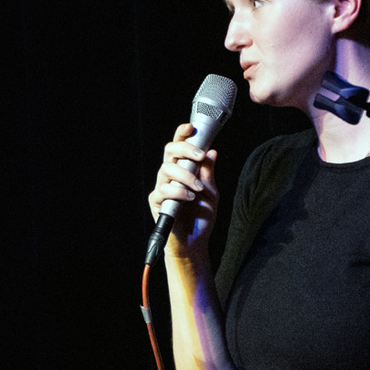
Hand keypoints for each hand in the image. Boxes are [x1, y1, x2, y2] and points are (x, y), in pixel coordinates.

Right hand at [148, 123, 219, 253]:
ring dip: (186, 176)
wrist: (194, 242)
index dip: (183, 134)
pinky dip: (178, 192)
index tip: (192, 127)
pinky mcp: (156, 201)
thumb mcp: (211, 191)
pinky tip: (189, 198)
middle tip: (200, 155)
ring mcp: (161, 187)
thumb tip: (212, 151)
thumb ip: (208, 172)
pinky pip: (163, 190)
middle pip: (170, 150)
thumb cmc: (202, 216)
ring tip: (198, 189)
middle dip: (185, 149)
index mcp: (183, 169)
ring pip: (167, 169)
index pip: (179, 146)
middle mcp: (170, 175)